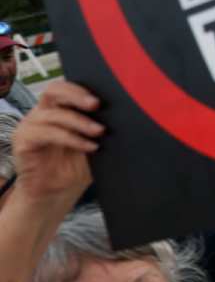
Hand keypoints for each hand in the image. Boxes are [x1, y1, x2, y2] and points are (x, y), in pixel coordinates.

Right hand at [11, 81, 101, 199]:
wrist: (57, 193)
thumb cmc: (76, 167)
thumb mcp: (95, 144)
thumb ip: (102, 128)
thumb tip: (124, 115)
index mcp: (58, 109)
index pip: (65, 88)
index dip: (81, 89)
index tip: (102, 98)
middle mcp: (43, 114)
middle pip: (54, 91)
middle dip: (77, 95)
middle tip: (96, 105)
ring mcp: (31, 126)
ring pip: (53, 114)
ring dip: (79, 122)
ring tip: (99, 132)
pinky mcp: (23, 141)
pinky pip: (46, 133)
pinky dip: (70, 138)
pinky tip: (87, 146)